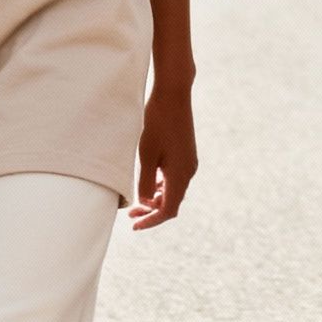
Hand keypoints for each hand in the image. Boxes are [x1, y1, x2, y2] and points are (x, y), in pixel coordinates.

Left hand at [130, 85, 196, 229]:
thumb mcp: (146, 155)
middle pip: (172, 203)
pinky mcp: (186, 154)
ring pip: (173, 191)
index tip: (135, 226)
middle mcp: (188, 171)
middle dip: (152, 212)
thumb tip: (144, 202)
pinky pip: (175, 178)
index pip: (167, 210)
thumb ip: (144, 182)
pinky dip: (161, 186)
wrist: (174, 95)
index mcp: (179, 175)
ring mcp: (189, 162)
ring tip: (137, 202)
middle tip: (131, 216)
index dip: (151, 221)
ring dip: (156, 199)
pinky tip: (148, 182)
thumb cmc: (157, 123)